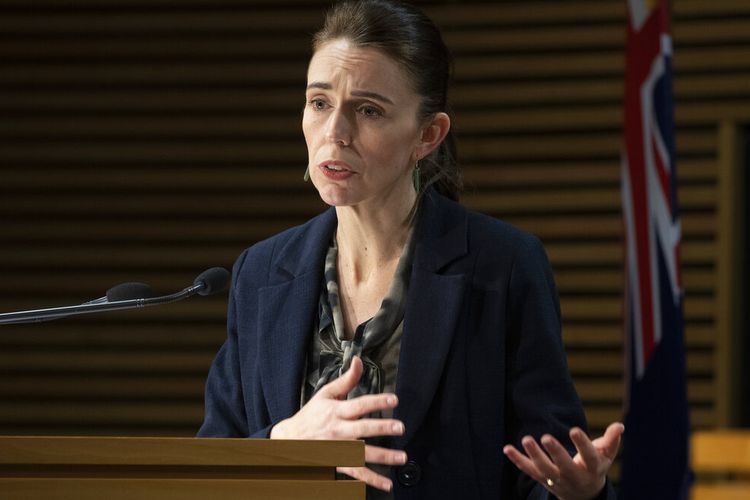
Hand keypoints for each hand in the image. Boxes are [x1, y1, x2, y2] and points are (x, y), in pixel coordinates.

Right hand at [270, 356, 406, 491]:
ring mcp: (338, 449)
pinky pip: (357, 473)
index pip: (359, 404)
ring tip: (401, 457)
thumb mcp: (326, 394)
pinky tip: (387, 484)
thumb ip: (346, 379)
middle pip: (362, 429)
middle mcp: (337, 430)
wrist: (289, 440)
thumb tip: (359, 360)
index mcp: (336, 411)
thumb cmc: (311, 415)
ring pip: (362, 454)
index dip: (376, 401)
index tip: (393, 400)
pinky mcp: (338, 463)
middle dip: (382, 428)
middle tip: (400, 427)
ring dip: (383, 457)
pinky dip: (372, 480)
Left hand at [503, 422, 623, 499]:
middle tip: (546, 437)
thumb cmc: (595, 467)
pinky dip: (517, 460)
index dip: (582, 444)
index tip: (574, 429)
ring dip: (533, 455)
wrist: (583, 496)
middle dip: (555, 452)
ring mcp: (557, 480)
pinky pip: (528, 470)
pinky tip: (507, 448)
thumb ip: (611, 440)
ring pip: (544, 470)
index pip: (588, 457)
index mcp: (591, 469)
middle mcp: (574, 477)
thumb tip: (620, 425)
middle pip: (564, 466)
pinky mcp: (543, 479)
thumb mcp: (605, 456)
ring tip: (526, 439)